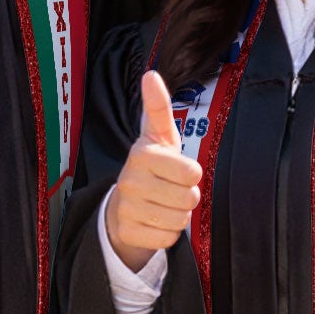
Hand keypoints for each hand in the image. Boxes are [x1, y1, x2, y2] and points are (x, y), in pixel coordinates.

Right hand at [104, 70, 201, 270]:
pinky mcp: (127, 232)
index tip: (178, 170)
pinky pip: (168, 238)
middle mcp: (130, 180)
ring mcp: (126, 208)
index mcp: (142, 154)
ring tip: (162, 204)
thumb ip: (158, 107)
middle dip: (187, 197)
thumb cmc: (152, 167)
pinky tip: (154, 222)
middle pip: (189, 198)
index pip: (192, 172)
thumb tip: (151, 74)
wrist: (122, 206)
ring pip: (180, 220)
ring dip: (178, 215)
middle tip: (171, 190)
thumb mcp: (158, 136)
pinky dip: (167, 233)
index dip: (191, 174)